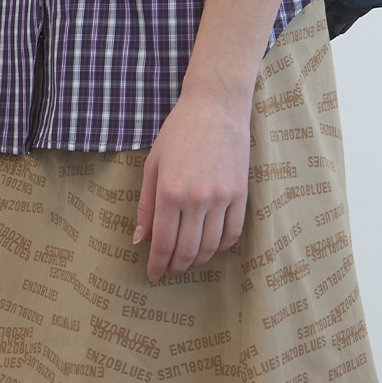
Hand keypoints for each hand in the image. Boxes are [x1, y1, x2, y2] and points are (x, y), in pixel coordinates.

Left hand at [133, 88, 251, 283]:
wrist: (216, 107)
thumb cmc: (179, 132)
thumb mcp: (153, 165)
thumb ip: (146, 206)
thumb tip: (140, 240)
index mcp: (170, 192)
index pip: (163, 243)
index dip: (157, 265)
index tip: (153, 275)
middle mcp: (197, 199)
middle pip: (187, 250)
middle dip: (176, 267)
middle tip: (169, 272)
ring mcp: (222, 198)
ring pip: (211, 246)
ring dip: (198, 261)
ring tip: (187, 263)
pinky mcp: (241, 194)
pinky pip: (233, 232)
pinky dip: (222, 247)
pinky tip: (211, 248)